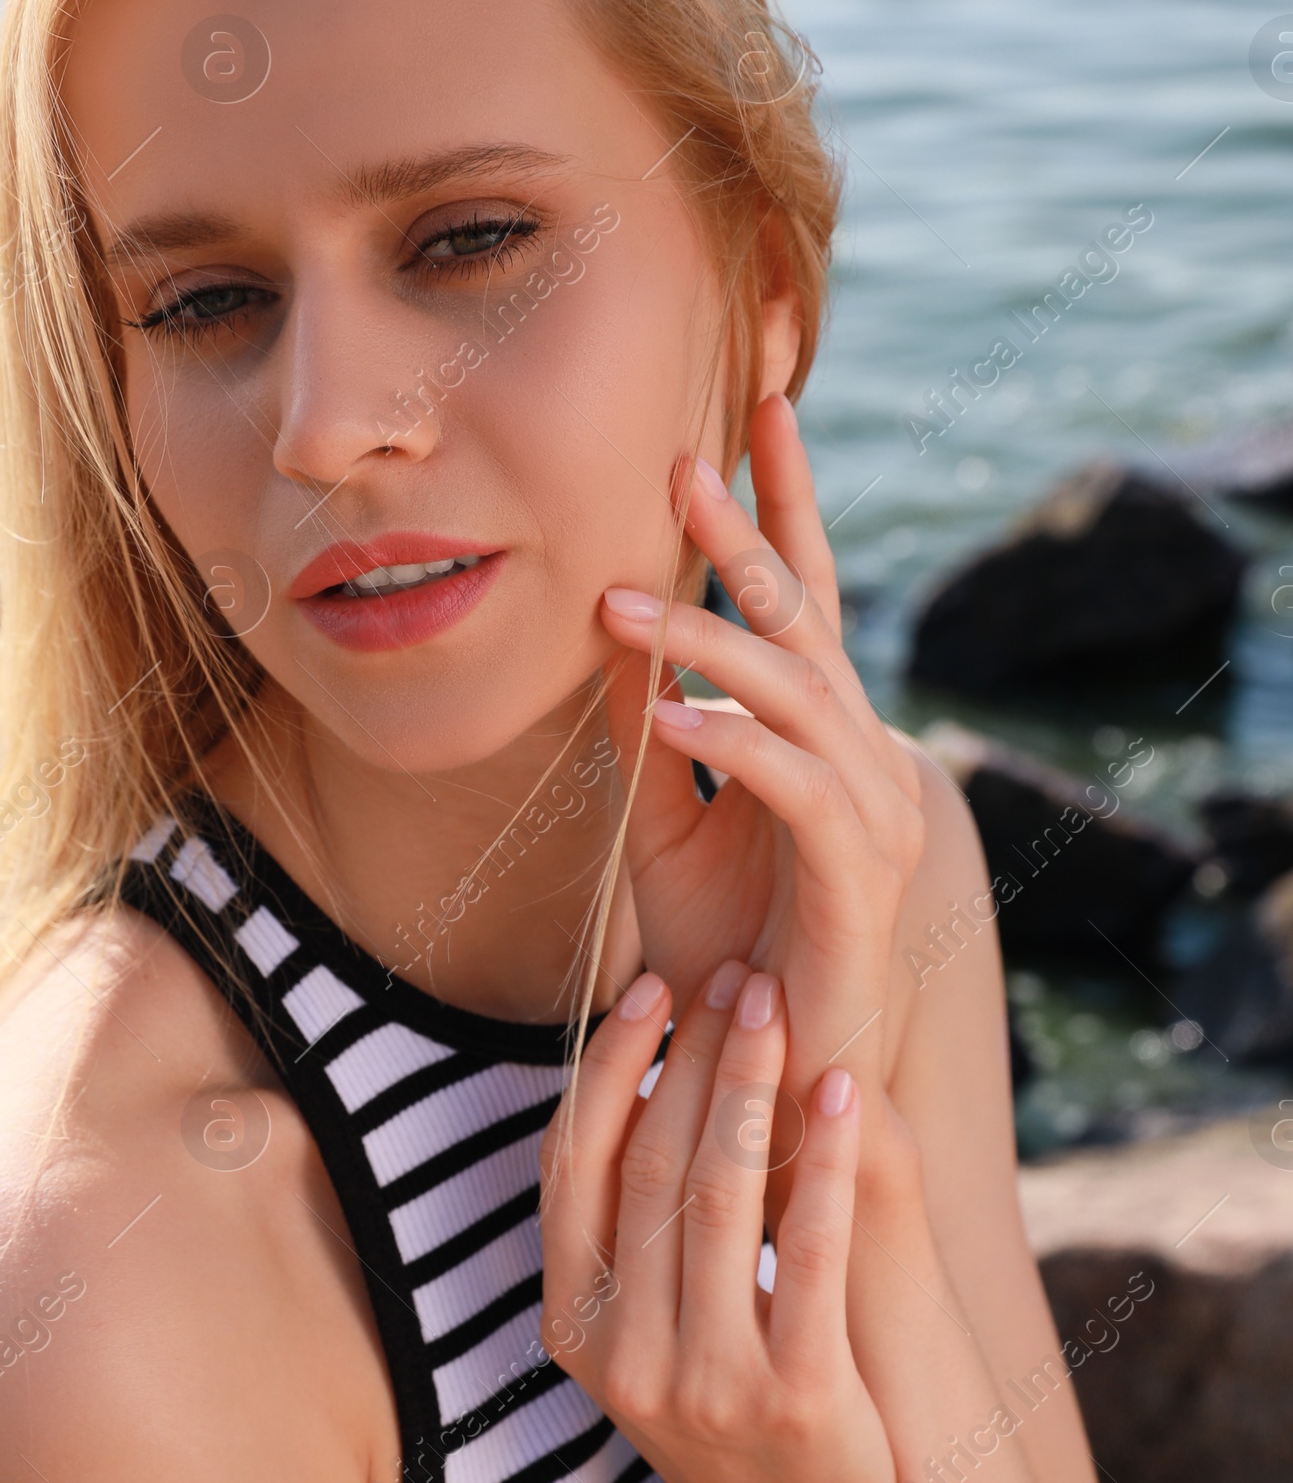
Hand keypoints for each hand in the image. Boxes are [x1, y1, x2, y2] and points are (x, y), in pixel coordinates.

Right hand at [539, 958, 895, 1482]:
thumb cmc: (721, 1414)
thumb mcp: (647, 1333)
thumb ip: (638, 1229)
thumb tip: (656, 1072)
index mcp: (573, 1327)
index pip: (575, 1168)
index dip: (611, 1068)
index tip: (652, 989)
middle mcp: (625, 1354)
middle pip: (652, 1166)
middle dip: (694, 1057)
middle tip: (735, 975)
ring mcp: (707, 1381)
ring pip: (721, 1198)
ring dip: (750, 1086)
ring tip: (778, 1006)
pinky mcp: (797, 1398)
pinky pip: (810, 1252)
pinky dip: (828, 1160)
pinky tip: (844, 1090)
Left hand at [599, 395, 924, 1117]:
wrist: (772, 1071)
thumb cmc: (723, 954)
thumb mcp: (661, 827)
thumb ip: (646, 733)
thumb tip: (611, 635)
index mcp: (820, 736)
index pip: (805, 599)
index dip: (783, 506)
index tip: (756, 411)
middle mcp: (862, 756)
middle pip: (805, 622)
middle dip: (745, 537)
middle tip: (685, 458)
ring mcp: (872, 810)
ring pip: (796, 693)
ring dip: (707, 640)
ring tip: (620, 600)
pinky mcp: (857, 873)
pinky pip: (794, 783)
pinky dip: (731, 740)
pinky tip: (668, 709)